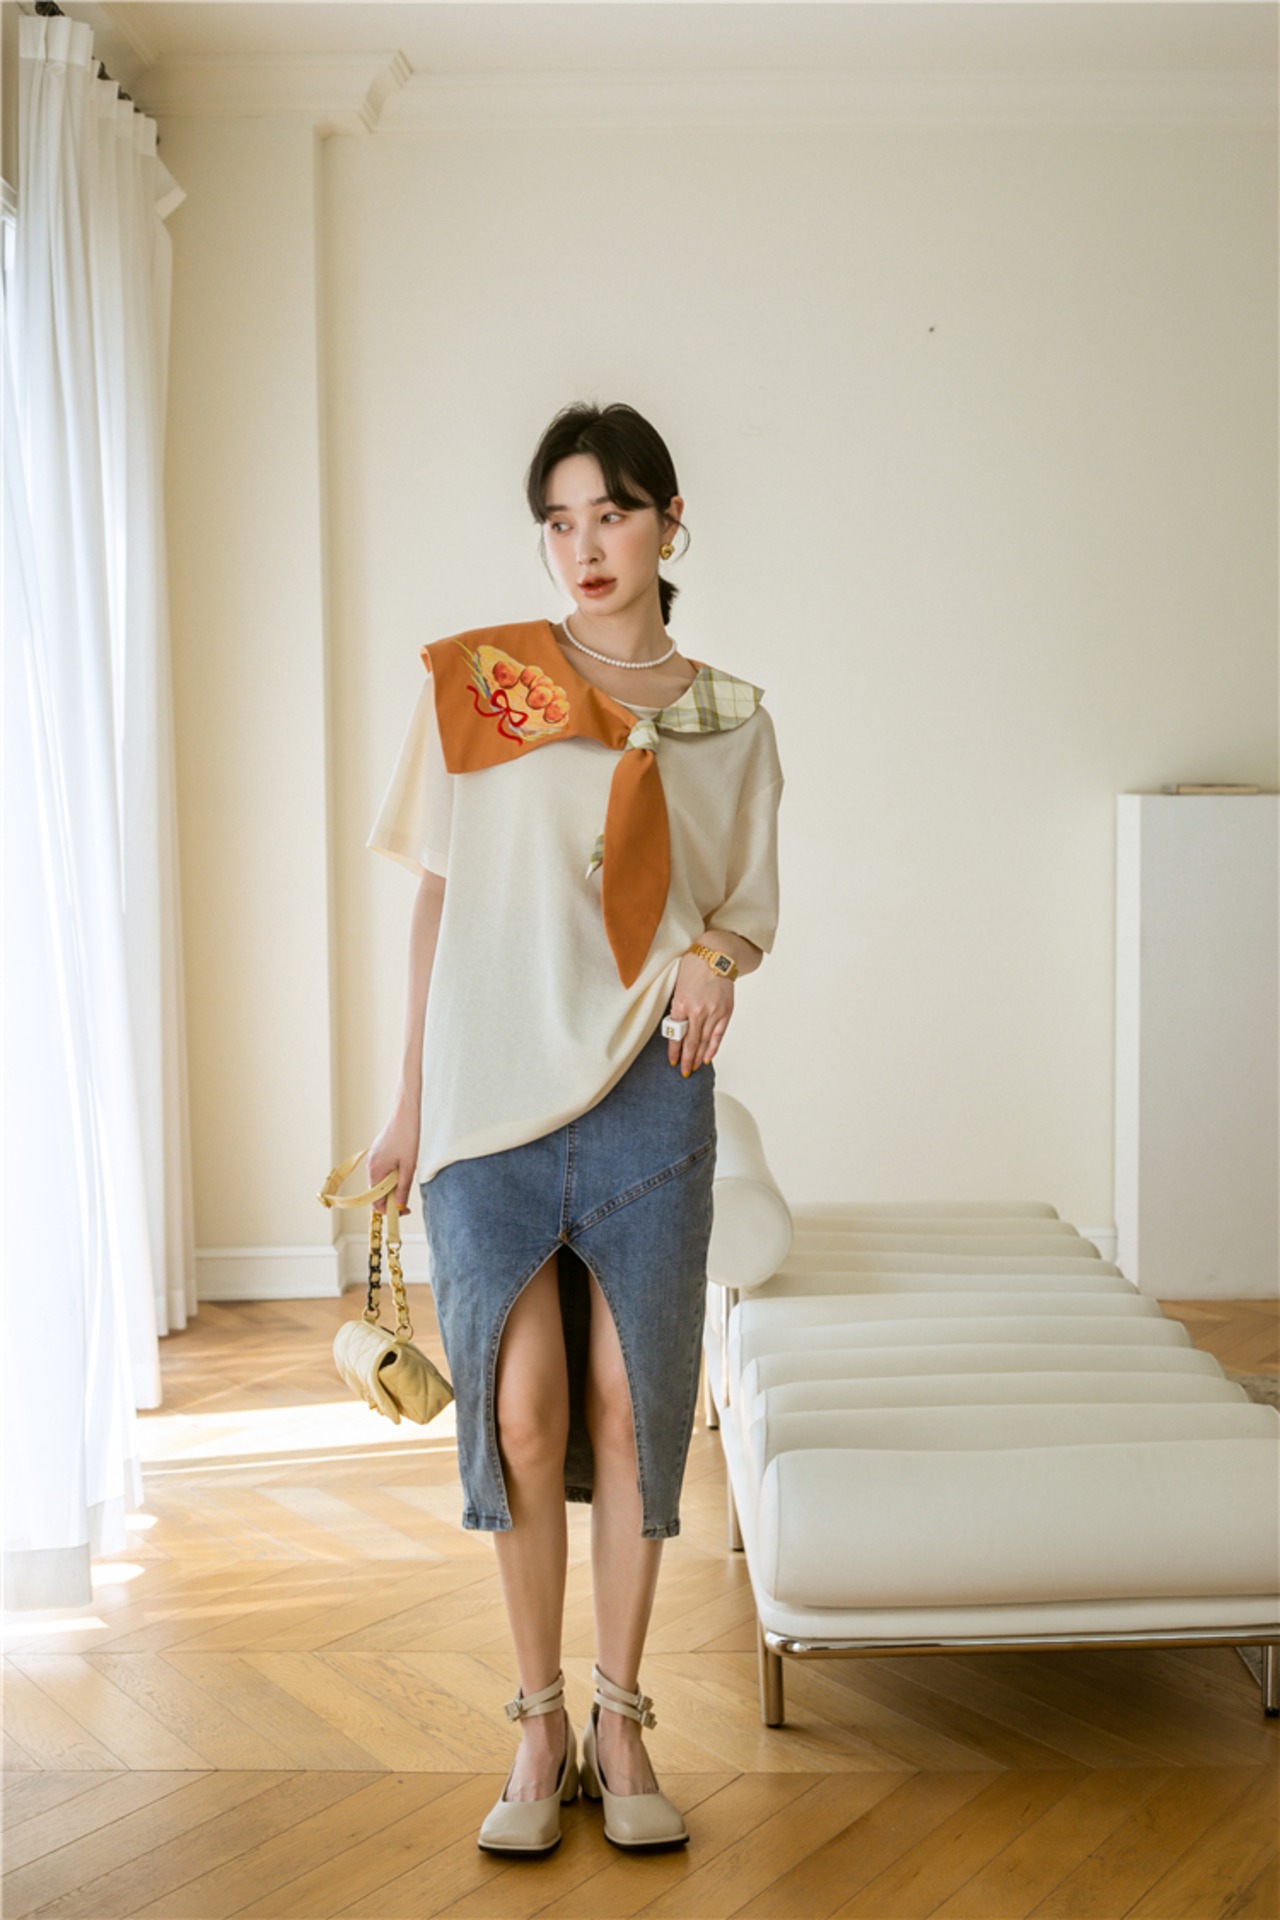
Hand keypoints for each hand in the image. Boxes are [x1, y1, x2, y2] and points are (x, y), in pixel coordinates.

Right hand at [368, 1102, 419, 1215]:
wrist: (406, 1114)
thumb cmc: (408, 1137)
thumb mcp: (408, 1167)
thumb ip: (403, 1189)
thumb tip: (400, 1207)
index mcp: (375, 1171)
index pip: (376, 1201)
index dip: (389, 1210)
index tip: (403, 1211)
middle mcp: (370, 1166)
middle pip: (378, 1192)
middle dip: (392, 1197)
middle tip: (409, 1196)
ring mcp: (373, 1158)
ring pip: (381, 1180)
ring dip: (393, 1185)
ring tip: (407, 1174)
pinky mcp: (377, 1152)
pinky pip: (382, 1170)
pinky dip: (391, 1174)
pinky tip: (403, 1165)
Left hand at [666, 951, 733, 1075]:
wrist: (716, 955)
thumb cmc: (693, 967)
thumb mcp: (678, 986)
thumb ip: (678, 1007)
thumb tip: (676, 1028)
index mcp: (682, 1003)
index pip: (676, 1034)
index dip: (674, 1050)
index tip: (672, 1061)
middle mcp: (698, 1011)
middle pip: (691, 1042)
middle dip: (686, 1059)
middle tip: (683, 1072)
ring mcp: (714, 1012)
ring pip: (705, 1041)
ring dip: (698, 1056)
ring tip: (694, 1068)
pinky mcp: (726, 1011)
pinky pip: (718, 1035)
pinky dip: (713, 1048)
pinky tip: (707, 1058)